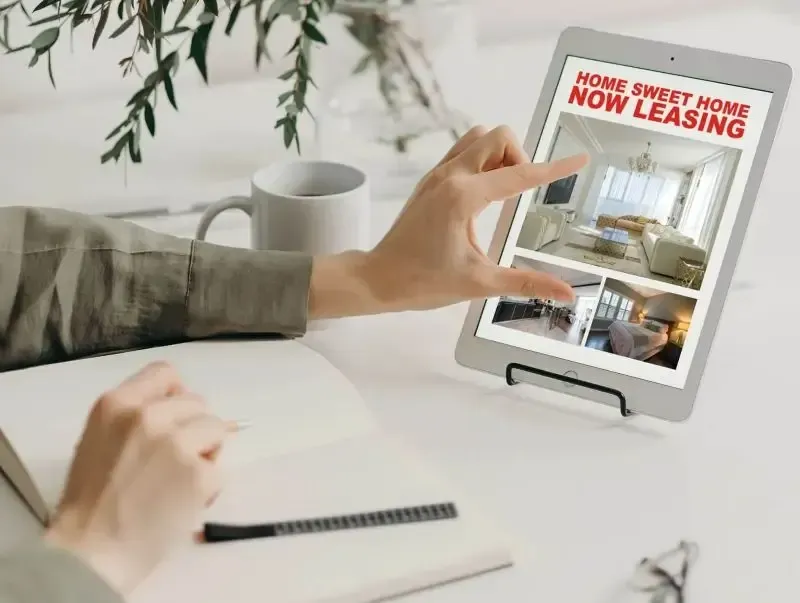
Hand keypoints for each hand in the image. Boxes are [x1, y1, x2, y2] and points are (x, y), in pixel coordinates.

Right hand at [44, 362, 225, 594]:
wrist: (91, 551)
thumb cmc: (90, 501)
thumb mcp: (101, 439)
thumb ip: (136, 416)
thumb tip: (182, 404)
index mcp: (117, 403)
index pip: (165, 373)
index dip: (175, 393)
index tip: (174, 415)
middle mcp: (149, 416)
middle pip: (196, 402)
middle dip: (192, 427)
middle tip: (173, 460)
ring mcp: (178, 443)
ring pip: (216, 429)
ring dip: (206, 451)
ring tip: (180, 479)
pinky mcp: (200, 473)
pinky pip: (220, 468)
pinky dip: (209, 484)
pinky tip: (185, 500)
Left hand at [309, 125, 588, 317]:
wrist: (379, 279)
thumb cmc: (425, 283)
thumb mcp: (480, 284)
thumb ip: (526, 283)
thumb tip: (567, 293)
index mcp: (464, 198)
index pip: (520, 175)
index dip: (554, 169)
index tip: (580, 160)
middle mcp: (451, 176)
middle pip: (498, 137)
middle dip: (520, 157)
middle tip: (523, 194)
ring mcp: (437, 175)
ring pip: (478, 139)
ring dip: (499, 155)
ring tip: (505, 193)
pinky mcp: (430, 180)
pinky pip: (463, 152)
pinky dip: (482, 160)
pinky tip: (485, 195)